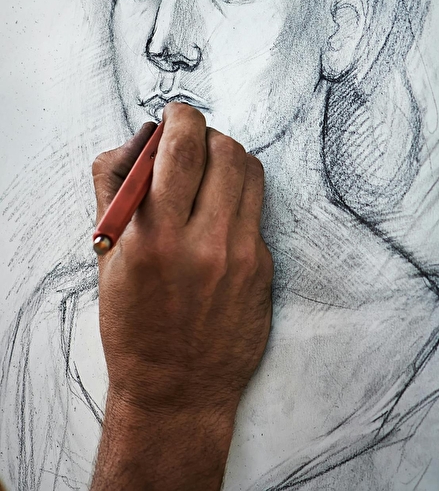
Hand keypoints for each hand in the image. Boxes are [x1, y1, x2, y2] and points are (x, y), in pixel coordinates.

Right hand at [90, 103, 272, 490]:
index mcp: (155, 237)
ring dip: (228, 157)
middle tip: (192, 141)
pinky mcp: (264, 267)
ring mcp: (242, 255)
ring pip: (250, 171)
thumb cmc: (134, 324)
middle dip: (206, 133)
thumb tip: (140, 138)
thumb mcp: (107, 256)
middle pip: (225, 149)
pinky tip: (220, 214)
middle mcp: (204, 242)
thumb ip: (114, 186)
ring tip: (210, 170)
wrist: (177, 390)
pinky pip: (257, 207)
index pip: (181, 147)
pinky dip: (239, 195)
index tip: (176, 114)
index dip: (181, 117)